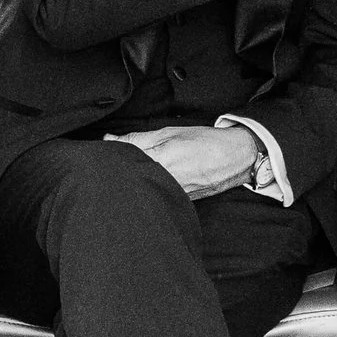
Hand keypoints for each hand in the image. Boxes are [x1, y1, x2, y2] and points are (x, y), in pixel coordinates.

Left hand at [106, 125, 261, 199]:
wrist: (235, 159)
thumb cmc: (204, 143)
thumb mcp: (168, 133)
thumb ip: (136, 139)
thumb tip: (109, 141)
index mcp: (157, 161)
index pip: (120, 161)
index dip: (109, 158)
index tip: (102, 154)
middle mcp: (162, 181)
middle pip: (127, 178)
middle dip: (118, 171)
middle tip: (115, 163)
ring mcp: (169, 195)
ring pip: (139, 188)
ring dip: (134, 180)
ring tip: (138, 171)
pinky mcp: (175, 203)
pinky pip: (153, 195)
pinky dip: (147, 188)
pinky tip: (150, 182)